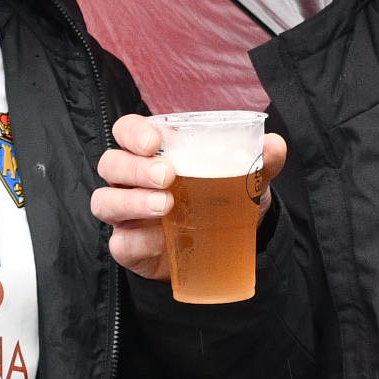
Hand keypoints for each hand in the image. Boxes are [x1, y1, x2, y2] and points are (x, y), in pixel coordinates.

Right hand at [91, 113, 286, 281]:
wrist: (226, 248)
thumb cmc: (222, 199)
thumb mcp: (245, 179)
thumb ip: (260, 162)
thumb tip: (274, 145)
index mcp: (152, 152)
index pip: (125, 131)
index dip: (132, 132)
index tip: (155, 142)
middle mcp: (131, 180)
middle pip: (110, 164)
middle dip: (134, 168)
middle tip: (168, 175)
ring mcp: (126, 214)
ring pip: (105, 201)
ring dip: (131, 201)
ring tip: (165, 205)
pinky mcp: (129, 246)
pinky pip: (120, 243)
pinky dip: (137, 240)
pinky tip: (161, 240)